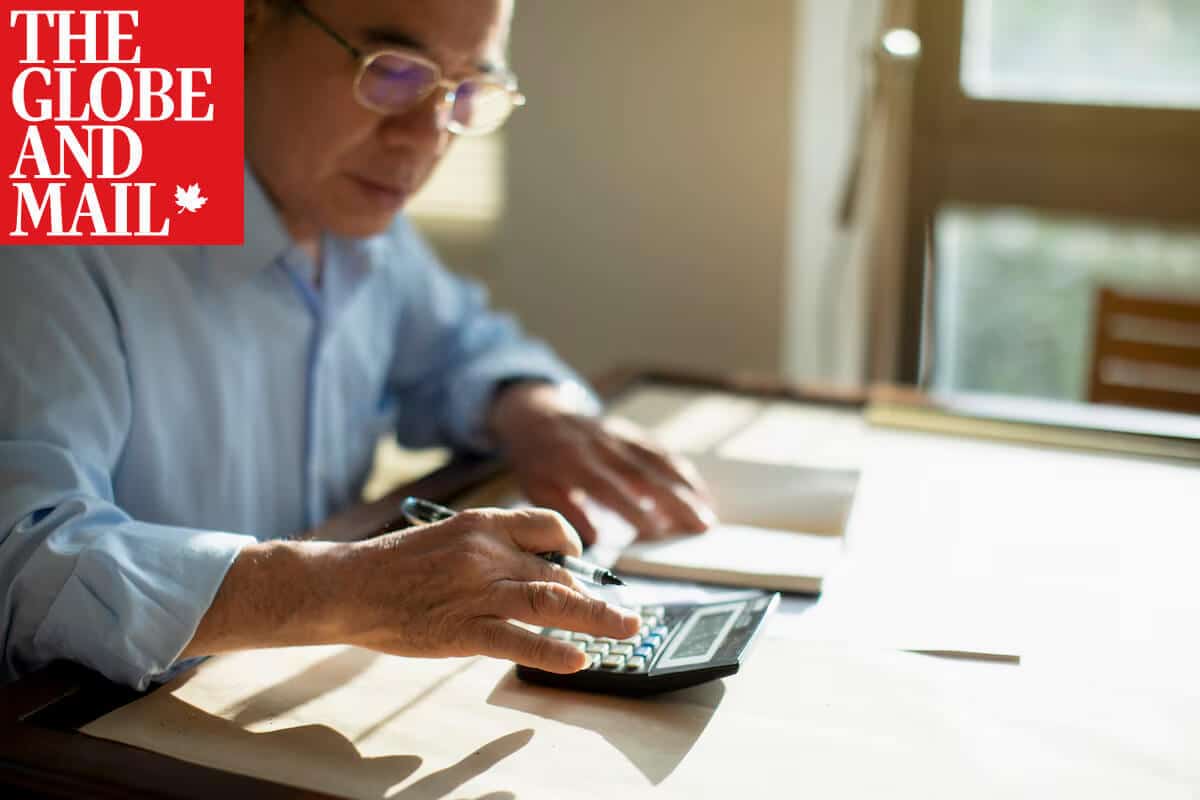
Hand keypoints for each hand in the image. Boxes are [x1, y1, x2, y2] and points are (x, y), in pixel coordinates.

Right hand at [337, 508, 639, 672]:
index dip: (573, 546)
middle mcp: (487, 554)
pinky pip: (518, 642)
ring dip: (597, 617)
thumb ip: (490, 549)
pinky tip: (578, 659)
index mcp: (482, 525)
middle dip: (594, 595)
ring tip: (627, 630)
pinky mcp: (463, 631)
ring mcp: (477, 593)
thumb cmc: (395, 566)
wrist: (348, 585)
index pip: (548, 526)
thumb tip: (534, 568)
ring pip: (552, 602)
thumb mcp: (447, 537)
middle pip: (559, 572)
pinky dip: (553, 652)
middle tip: (624, 613)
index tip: (582, 563)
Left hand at [488, 382, 715, 544]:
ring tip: (708, 515)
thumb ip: (566, 510)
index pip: (607, 486)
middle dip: (674, 500)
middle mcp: (601, 445)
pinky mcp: (631, 433)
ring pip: (658, 461)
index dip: (631, 508)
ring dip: (686, 488)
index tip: (655, 532)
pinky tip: (700, 494)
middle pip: (643, 473)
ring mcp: (620, 436)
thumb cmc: (537, 461)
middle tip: (700, 526)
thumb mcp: (538, 487)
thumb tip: (594, 540)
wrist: (538, 415)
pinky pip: (661, 452)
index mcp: (573, 460)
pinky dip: (683, 473)